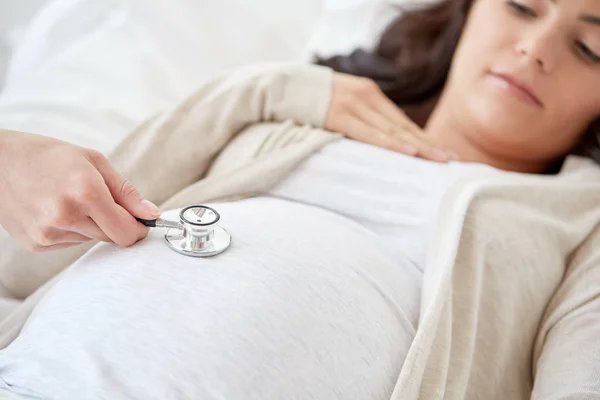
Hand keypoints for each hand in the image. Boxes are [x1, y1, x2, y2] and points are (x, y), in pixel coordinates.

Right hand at [0, 131, 161, 250]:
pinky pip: (71, 243)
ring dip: (92, 225)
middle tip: (102, 202)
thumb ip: (126, 192)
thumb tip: (152, 214)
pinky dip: (72, 230)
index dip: (139, 229)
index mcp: (85, 192)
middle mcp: (66, 216)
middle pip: (112, 238)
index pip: (126, 231)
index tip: (141, 222)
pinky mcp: (36, 244)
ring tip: (71, 200)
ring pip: (91, 240)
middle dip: (116, 224)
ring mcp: (48, 233)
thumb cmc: (49, 155)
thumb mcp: (94, 161)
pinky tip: (55, 209)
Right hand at [324, 73, 456, 161]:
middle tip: (451, 160)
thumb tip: (378, 143)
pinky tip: (409, 152)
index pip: (403, 122)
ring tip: (438, 160)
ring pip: (392, 131)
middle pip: (404, 127)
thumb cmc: (313, 102)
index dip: (424, 138)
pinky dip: (391, 143)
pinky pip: (370, 134)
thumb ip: (361, 119)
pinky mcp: (340, 116)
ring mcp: (354, 106)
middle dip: (428, 145)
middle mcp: (367, 97)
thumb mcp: (343, 104)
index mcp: (371, 94)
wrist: (284, 87)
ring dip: (418, 147)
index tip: (443, 152)